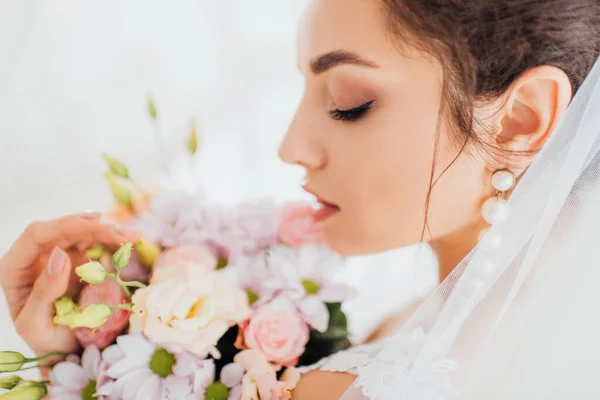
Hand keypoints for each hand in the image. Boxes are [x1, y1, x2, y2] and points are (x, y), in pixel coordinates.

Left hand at [0, 213, 138, 360]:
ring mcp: (60, 255)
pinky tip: (129, 240)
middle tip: (120, 233)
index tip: (93, 228)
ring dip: (108, 230)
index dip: (65, 226)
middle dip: (93, 227)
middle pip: (63, 229)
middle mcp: (36, 256)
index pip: (36, 235)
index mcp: (15, 268)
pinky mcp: (79, 258)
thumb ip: (43, 292)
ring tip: (132, 236)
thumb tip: (60, 255)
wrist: (64, 348)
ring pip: (82, 232)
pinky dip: (113, 240)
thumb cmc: (44, 339)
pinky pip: (96, 242)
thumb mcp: (35, 324)